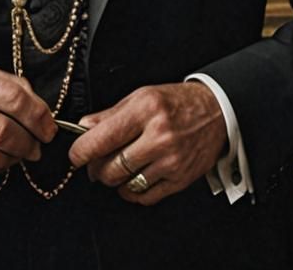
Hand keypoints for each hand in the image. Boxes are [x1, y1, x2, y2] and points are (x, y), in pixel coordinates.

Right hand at [0, 56, 56, 180]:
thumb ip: (10, 83)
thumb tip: (41, 110)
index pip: (14, 99)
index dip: (39, 117)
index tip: (49, 128)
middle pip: (5, 132)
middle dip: (30, 143)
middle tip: (39, 145)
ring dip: (16, 159)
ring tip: (21, 153)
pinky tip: (2, 160)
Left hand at [67, 82, 227, 204]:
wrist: (216, 112)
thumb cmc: (175, 102)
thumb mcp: (141, 96)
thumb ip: (110, 114)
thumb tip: (82, 128)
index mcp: (146, 110)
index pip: (103, 137)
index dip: (82, 150)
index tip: (75, 155)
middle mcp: (159, 136)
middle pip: (112, 166)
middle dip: (96, 169)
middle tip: (94, 163)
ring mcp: (171, 161)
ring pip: (126, 184)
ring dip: (113, 180)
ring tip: (114, 168)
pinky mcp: (180, 179)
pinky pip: (145, 196)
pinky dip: (132, 191)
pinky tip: (132, 178)